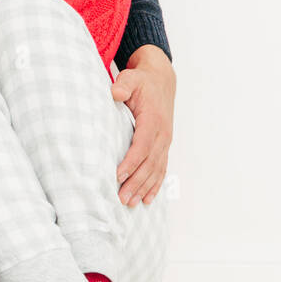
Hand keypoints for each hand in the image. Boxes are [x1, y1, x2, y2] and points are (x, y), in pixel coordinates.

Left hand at [111, 45, 175, 206]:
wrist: (161, 81)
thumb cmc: (142, 82)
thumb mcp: (131, 78)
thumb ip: (124, 85)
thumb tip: (116, 93)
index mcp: (153, 120)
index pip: (141, 145)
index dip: (130, 162)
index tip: (118, 176)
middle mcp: (162, 134)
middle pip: (149, 163)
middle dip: (136, 182)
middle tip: (122, 199)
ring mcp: (164, 142)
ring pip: (155, 169)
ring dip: (144, 188)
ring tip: (131, 203)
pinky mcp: (163, 146)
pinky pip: (161, 169)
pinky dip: (155, 185)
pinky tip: (148, 199)